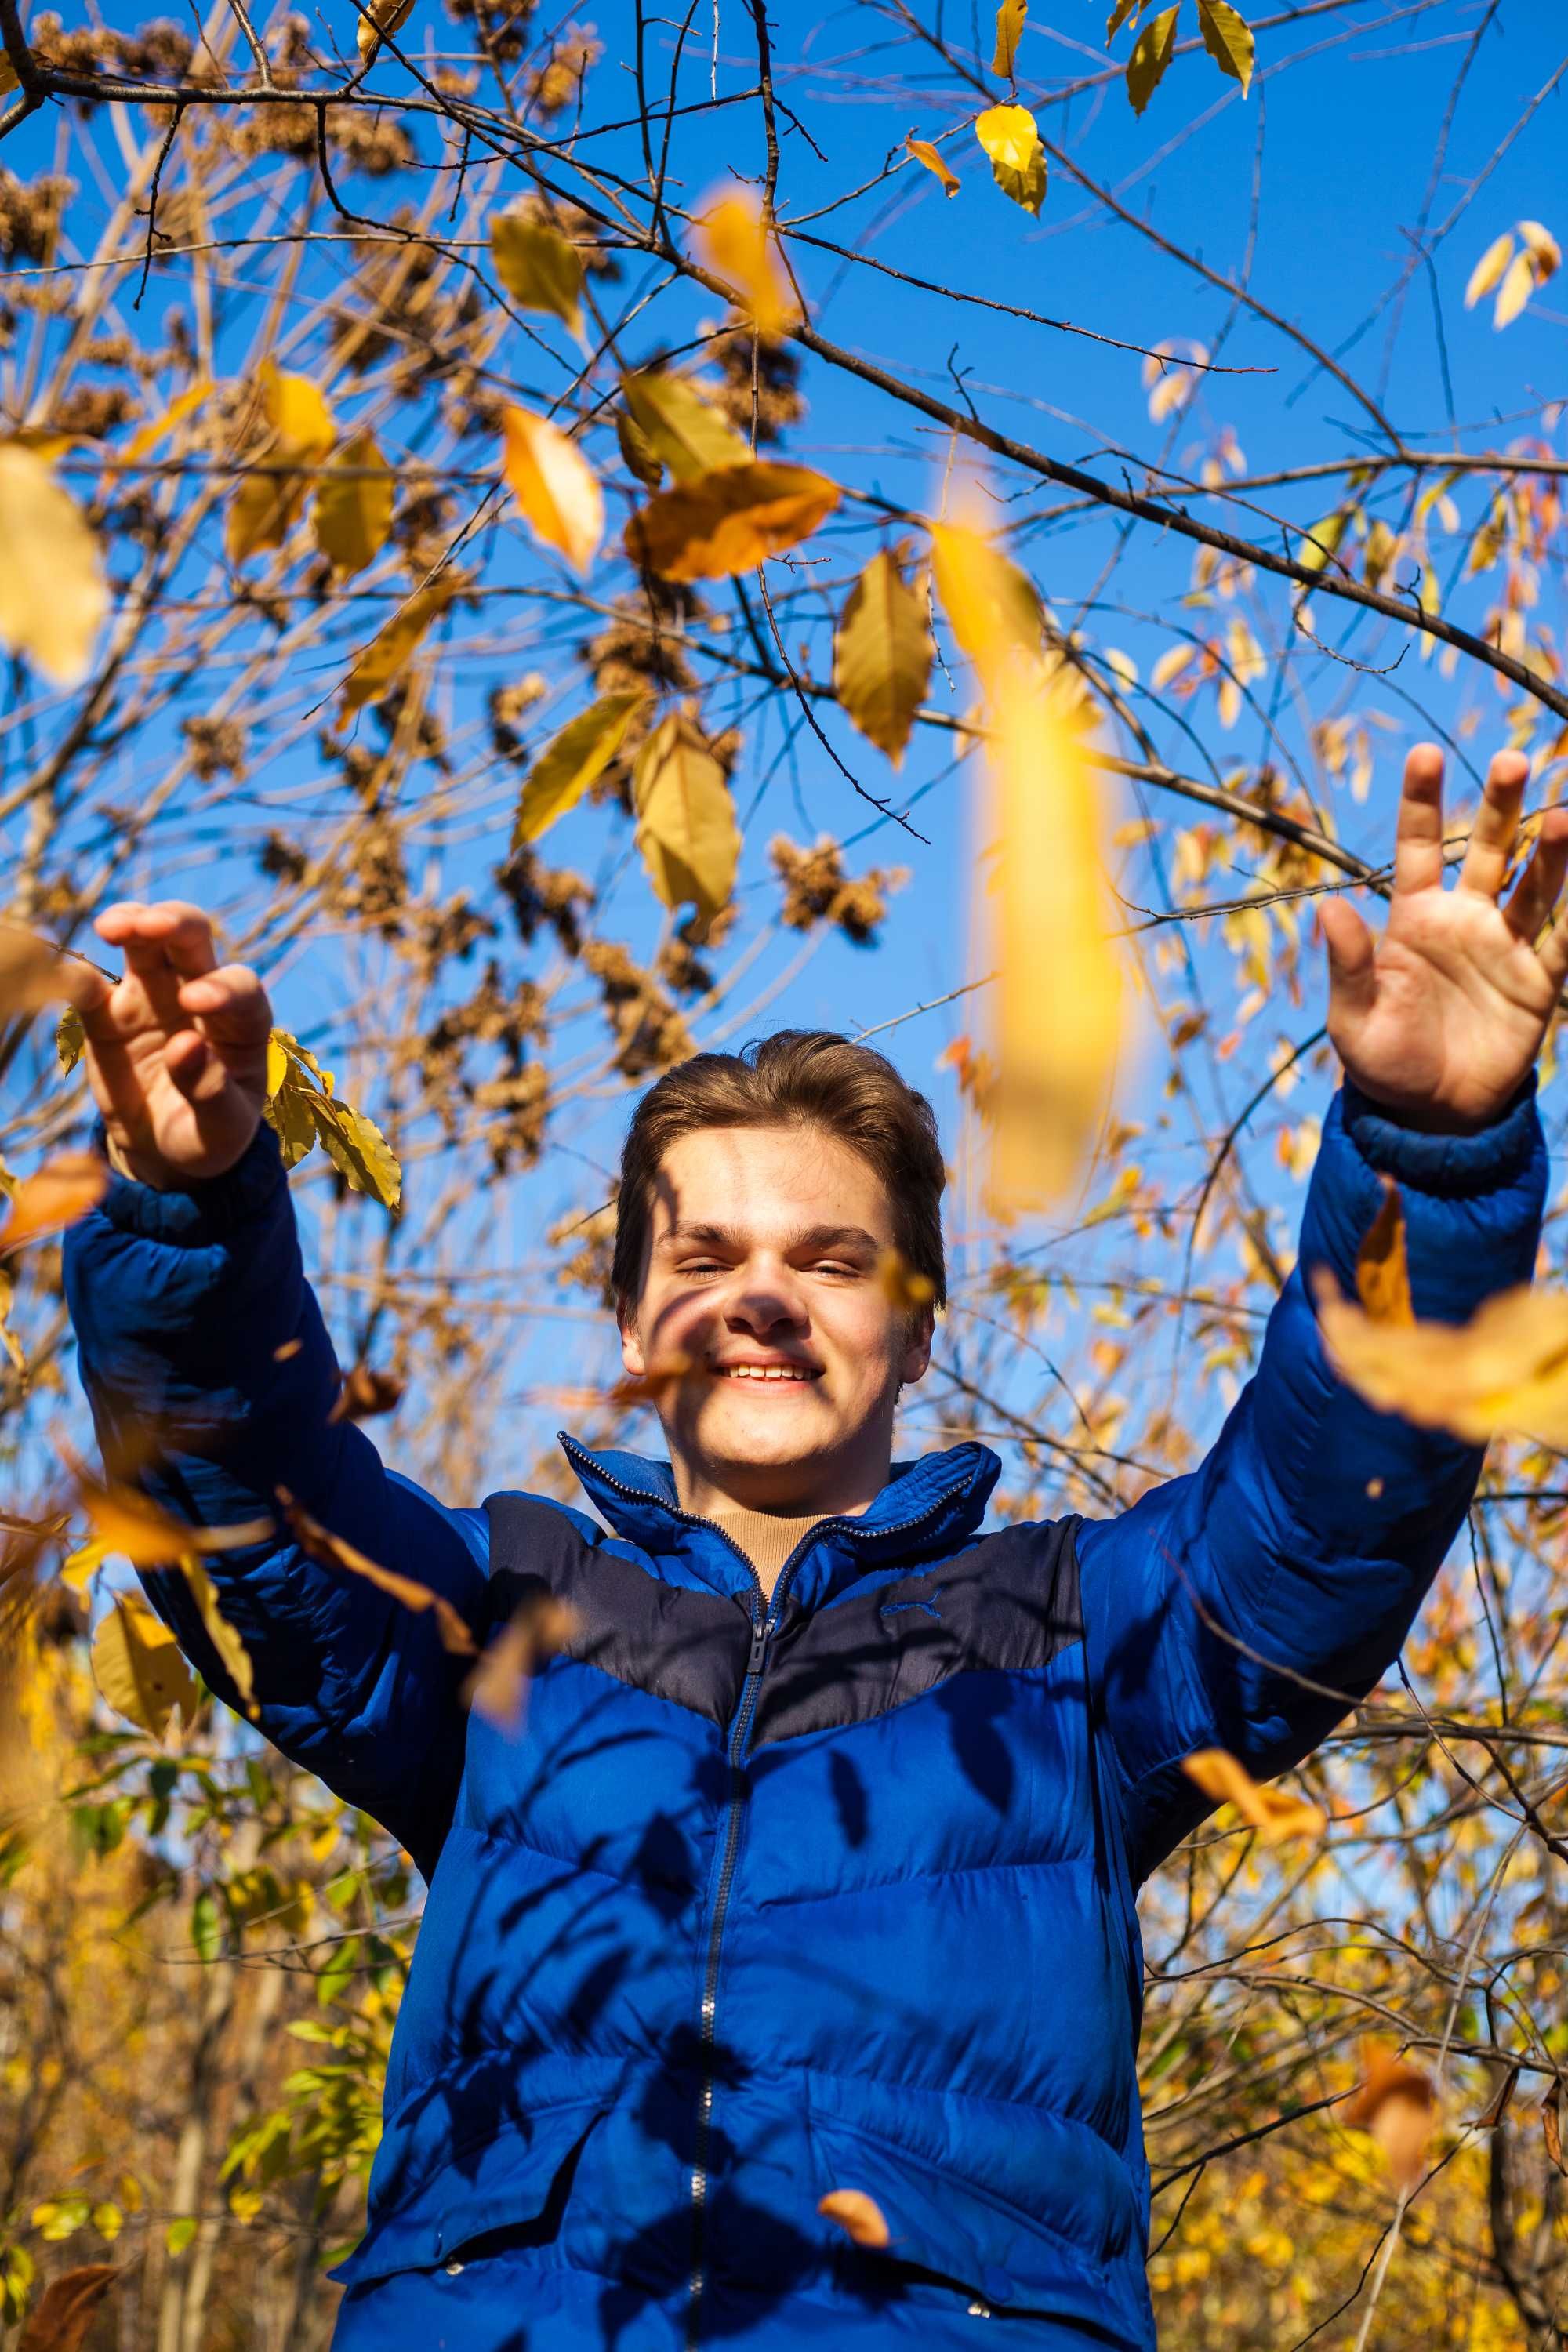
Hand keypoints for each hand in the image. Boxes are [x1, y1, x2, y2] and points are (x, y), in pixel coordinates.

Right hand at [77, 902, 271, 1186]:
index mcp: (243, 1022)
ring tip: (111, 928)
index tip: (196, 1002)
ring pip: (145, 945)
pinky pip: (92, 988)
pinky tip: (67, 976)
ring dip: (130, 924)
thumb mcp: (221, 1130)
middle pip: (193, 942)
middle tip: (151, 925)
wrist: (167, 1151)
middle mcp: (200, 995)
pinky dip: (77, 977)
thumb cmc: (209, 1134)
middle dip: (175, 924)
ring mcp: (153, 999)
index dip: (221, 988)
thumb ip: (212, 1093)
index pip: (240, 988)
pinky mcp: (110, 1016)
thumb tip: (186, 1048)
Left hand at [1320, 746, 1567, 1133]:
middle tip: (1512, 759)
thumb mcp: (1354, 1020)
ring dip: (1551, 853)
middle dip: (1500, 805)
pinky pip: (1563, 943)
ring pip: (1534, 887)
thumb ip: (1348, 966)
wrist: (1430, 1113)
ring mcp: (1505, 947)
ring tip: (1565, 816)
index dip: (1421, 802)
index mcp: (1414, 919)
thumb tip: (1327, 907)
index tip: (1425, 754)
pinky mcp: (1538, 983)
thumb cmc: (1383, 1062)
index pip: (1417, 848)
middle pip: (1486, 850)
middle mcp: (1464, 920)